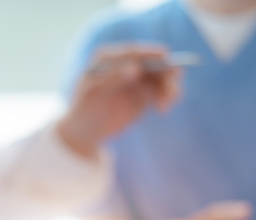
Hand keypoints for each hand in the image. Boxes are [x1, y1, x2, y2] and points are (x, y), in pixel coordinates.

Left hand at [57, 44, 182, 158]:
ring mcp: (136, 77)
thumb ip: (113, 79)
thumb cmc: (84, 111)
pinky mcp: (144, 91)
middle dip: (164, 73)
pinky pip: (160, 90)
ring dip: (168, 87)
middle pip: (151, 62)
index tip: (165, 56)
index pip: (132, 52)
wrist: (86, 131)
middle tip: (171, 87)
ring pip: (160, 76)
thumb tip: (135, 68)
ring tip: (166, 104)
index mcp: (108, 58)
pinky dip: (165, 97)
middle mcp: (124, 63)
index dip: (150, 53)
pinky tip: (163, 108)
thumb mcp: (93, 95)